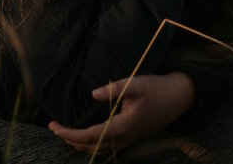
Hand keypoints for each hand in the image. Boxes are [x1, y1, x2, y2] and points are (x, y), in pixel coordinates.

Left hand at [48, 72, 195, 154]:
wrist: (178, 97)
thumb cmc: (157, 88)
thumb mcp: (137, 83)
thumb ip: (115, 88)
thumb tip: (93, 94)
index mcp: (123, 127)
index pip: (89, 136)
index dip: (69, 133)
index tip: (54, 126)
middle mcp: (124, 139)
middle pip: (90, 147)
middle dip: (70, 139)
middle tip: (53, 127)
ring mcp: (128, 140)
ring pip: (98, 149)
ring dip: (79, 144)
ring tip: (64, 133)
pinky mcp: (131, 137)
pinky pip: (106, 147)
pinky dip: (91, 144)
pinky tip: (86, 137)